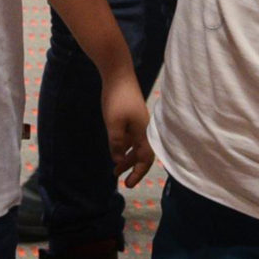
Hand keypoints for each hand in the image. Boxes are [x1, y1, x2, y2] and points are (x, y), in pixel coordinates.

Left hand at [100, 69, 154, 186]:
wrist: (119, 74)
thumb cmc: (117, 100)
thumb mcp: (113, 125)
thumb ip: (116, 144)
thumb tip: (117, 160)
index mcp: (143, 133)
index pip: (145, 159)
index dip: (138, 173)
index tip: (128, 184)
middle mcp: (144, 129)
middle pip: (141, 154)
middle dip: (131, 168)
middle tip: (121, 181)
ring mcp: (138, 122)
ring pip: (135, 146)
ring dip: (126, 158)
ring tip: (115, 170)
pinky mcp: (132, 116)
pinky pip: (131, 137)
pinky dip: (124, 146)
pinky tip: (115, 150)